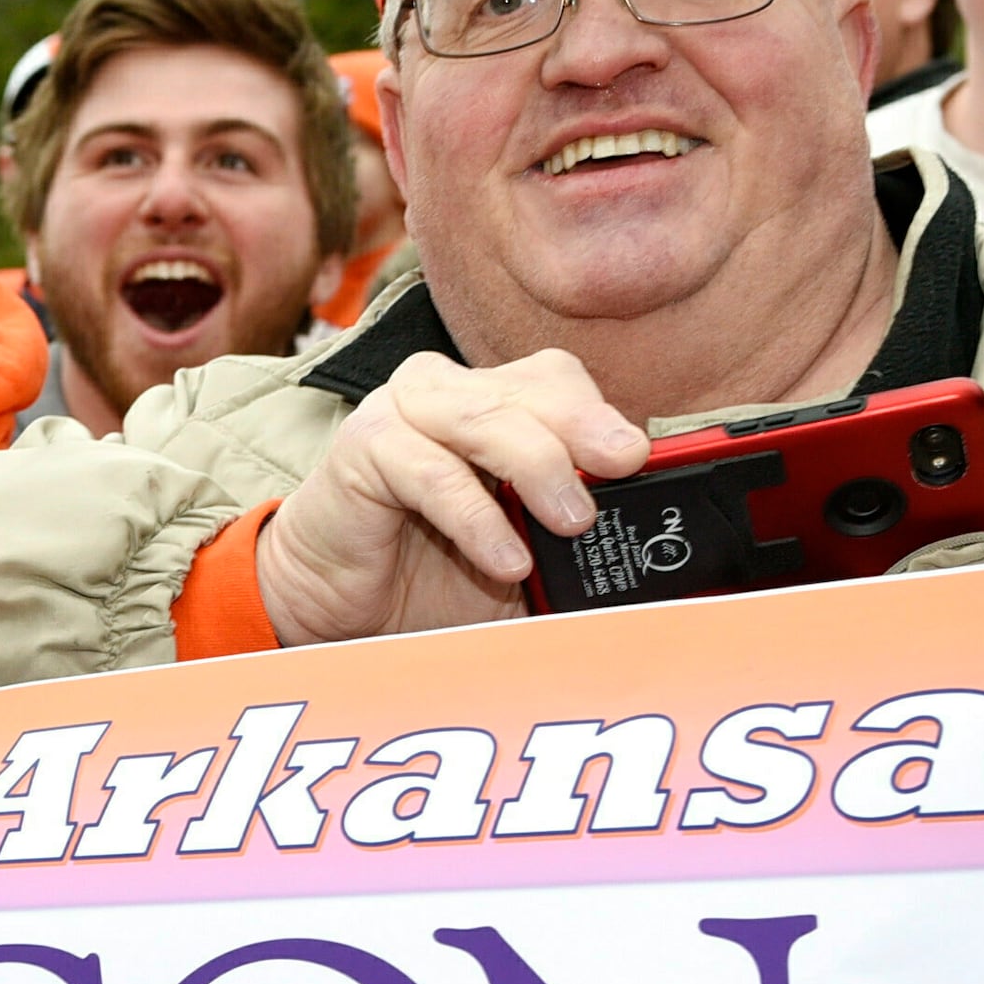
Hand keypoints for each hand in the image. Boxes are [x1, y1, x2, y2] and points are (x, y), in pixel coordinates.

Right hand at [253, 348, 648, 645]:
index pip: (560, 382)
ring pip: (485, 417)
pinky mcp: (363, 446)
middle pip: (533, 386)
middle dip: (585, 426)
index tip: (645, 459)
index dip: (602, 414)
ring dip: (539, 466)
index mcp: (495, 405)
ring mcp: (404, 413)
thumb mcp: (521, 555)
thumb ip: (573, 542)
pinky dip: (477, 516)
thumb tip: (653, 561)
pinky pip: (431, 471)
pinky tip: (504, 558)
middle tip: (624, 466)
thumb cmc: (426, 571)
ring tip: (572, 521)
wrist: (331, 600)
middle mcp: (451, 393)